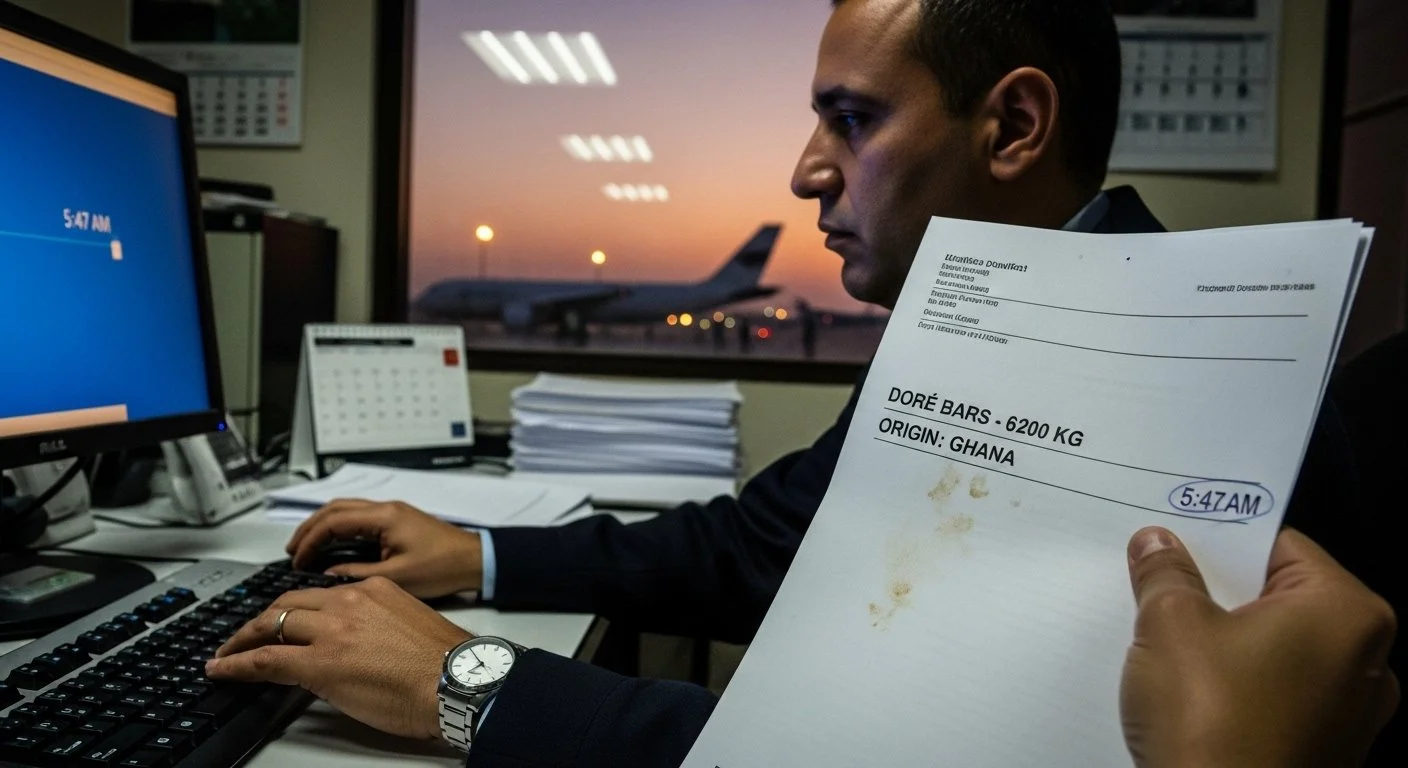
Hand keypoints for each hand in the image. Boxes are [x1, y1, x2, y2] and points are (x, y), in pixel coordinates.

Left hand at [206, 576, 471, 739]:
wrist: (458, 682)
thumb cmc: (446, 663)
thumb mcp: (409, 624)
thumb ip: (378, 622)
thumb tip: (358, 641)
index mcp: (374, 588)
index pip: (319, 595)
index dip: (294, 610)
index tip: (285, 620)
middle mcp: (349, 601)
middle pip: (288, 604)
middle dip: (261, 620)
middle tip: (245, 636)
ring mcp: (332, 631)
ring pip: (270, 625)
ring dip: (242, 640)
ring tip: (227, 654)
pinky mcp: (319, 663)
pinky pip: (264, 659)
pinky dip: (236, 663)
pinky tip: (222, 669)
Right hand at [286, 499, 483, 597]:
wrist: (475, 560)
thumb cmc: (442, 567)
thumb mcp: (397, 577)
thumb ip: (357, 574)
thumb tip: (327, 577)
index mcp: (384, 517)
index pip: (333, 521)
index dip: (310, 540)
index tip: (296, 560)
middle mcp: (385, 508)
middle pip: (335, 509)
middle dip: (310, 528)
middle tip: (292, 551)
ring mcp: (392, 513)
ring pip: (346, 510)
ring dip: (323, 526)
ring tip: (306, 548)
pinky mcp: (397, 521)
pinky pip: (359, 518)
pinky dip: (340, 529)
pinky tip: (333, 546)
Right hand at [1120, 526, 1398, 767]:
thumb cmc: (1213, 722)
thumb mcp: (1170, 627)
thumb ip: (1166, 575)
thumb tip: (1158, 544)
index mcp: (1347, 613)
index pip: (1279, 546)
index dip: (1218, 541)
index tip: (1171, 542)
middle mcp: (1366, 660)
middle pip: (1278, 599)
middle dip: (1216, 594)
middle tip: (1158, 587)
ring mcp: (1349, 714)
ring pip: (1274, 650)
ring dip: (1222, 643)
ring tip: (1163, 643)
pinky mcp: (1321, 753)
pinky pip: (1274, 696)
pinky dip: (1235, 687)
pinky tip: (1187, 693)